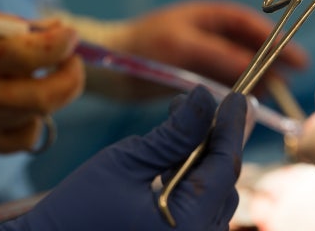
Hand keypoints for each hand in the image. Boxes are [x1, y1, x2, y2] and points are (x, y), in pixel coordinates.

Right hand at [0, 0, 83, 152]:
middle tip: (70, 57)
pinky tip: (20, 102)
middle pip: (51, 96)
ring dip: (50, 93)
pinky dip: (33, 119)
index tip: (68, 32)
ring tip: (36, 75)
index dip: (63, 40)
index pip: (38, 52)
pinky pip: (24, 138)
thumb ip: (5, 22)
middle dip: (72, 74)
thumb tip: (52, 28)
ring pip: (41, 116)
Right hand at [0, 86, 246, 230]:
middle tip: (206, 106)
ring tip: (184, 124)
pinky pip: (201, 209)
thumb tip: (204, 97)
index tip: (238, 97)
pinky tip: (176, 157)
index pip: (224, 168)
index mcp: (188, 226)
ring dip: (203, 158)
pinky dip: (193, 179)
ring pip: (215, 195)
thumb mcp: (126, 163)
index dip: (231, 128)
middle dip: (216, 140)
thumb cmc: (76, 212)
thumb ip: (174, 133)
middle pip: (223, 181)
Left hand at [114, 0, 308, 86]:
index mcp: (211, 17)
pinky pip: (225, 82)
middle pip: (251, 48)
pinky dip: (238, 91)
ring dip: (256, 80)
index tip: (298, 60)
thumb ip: (221, 56)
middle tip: (289, 84)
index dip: (278, 42)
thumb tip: (256, 69)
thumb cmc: (144, 46)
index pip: (253, 26)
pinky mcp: (197, 77)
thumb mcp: (185, 47)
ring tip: (271, 97)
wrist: (110, 67)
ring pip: (240, 67)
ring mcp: (205, 56)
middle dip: (271, 64)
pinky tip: (247, 103)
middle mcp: (212, 35)